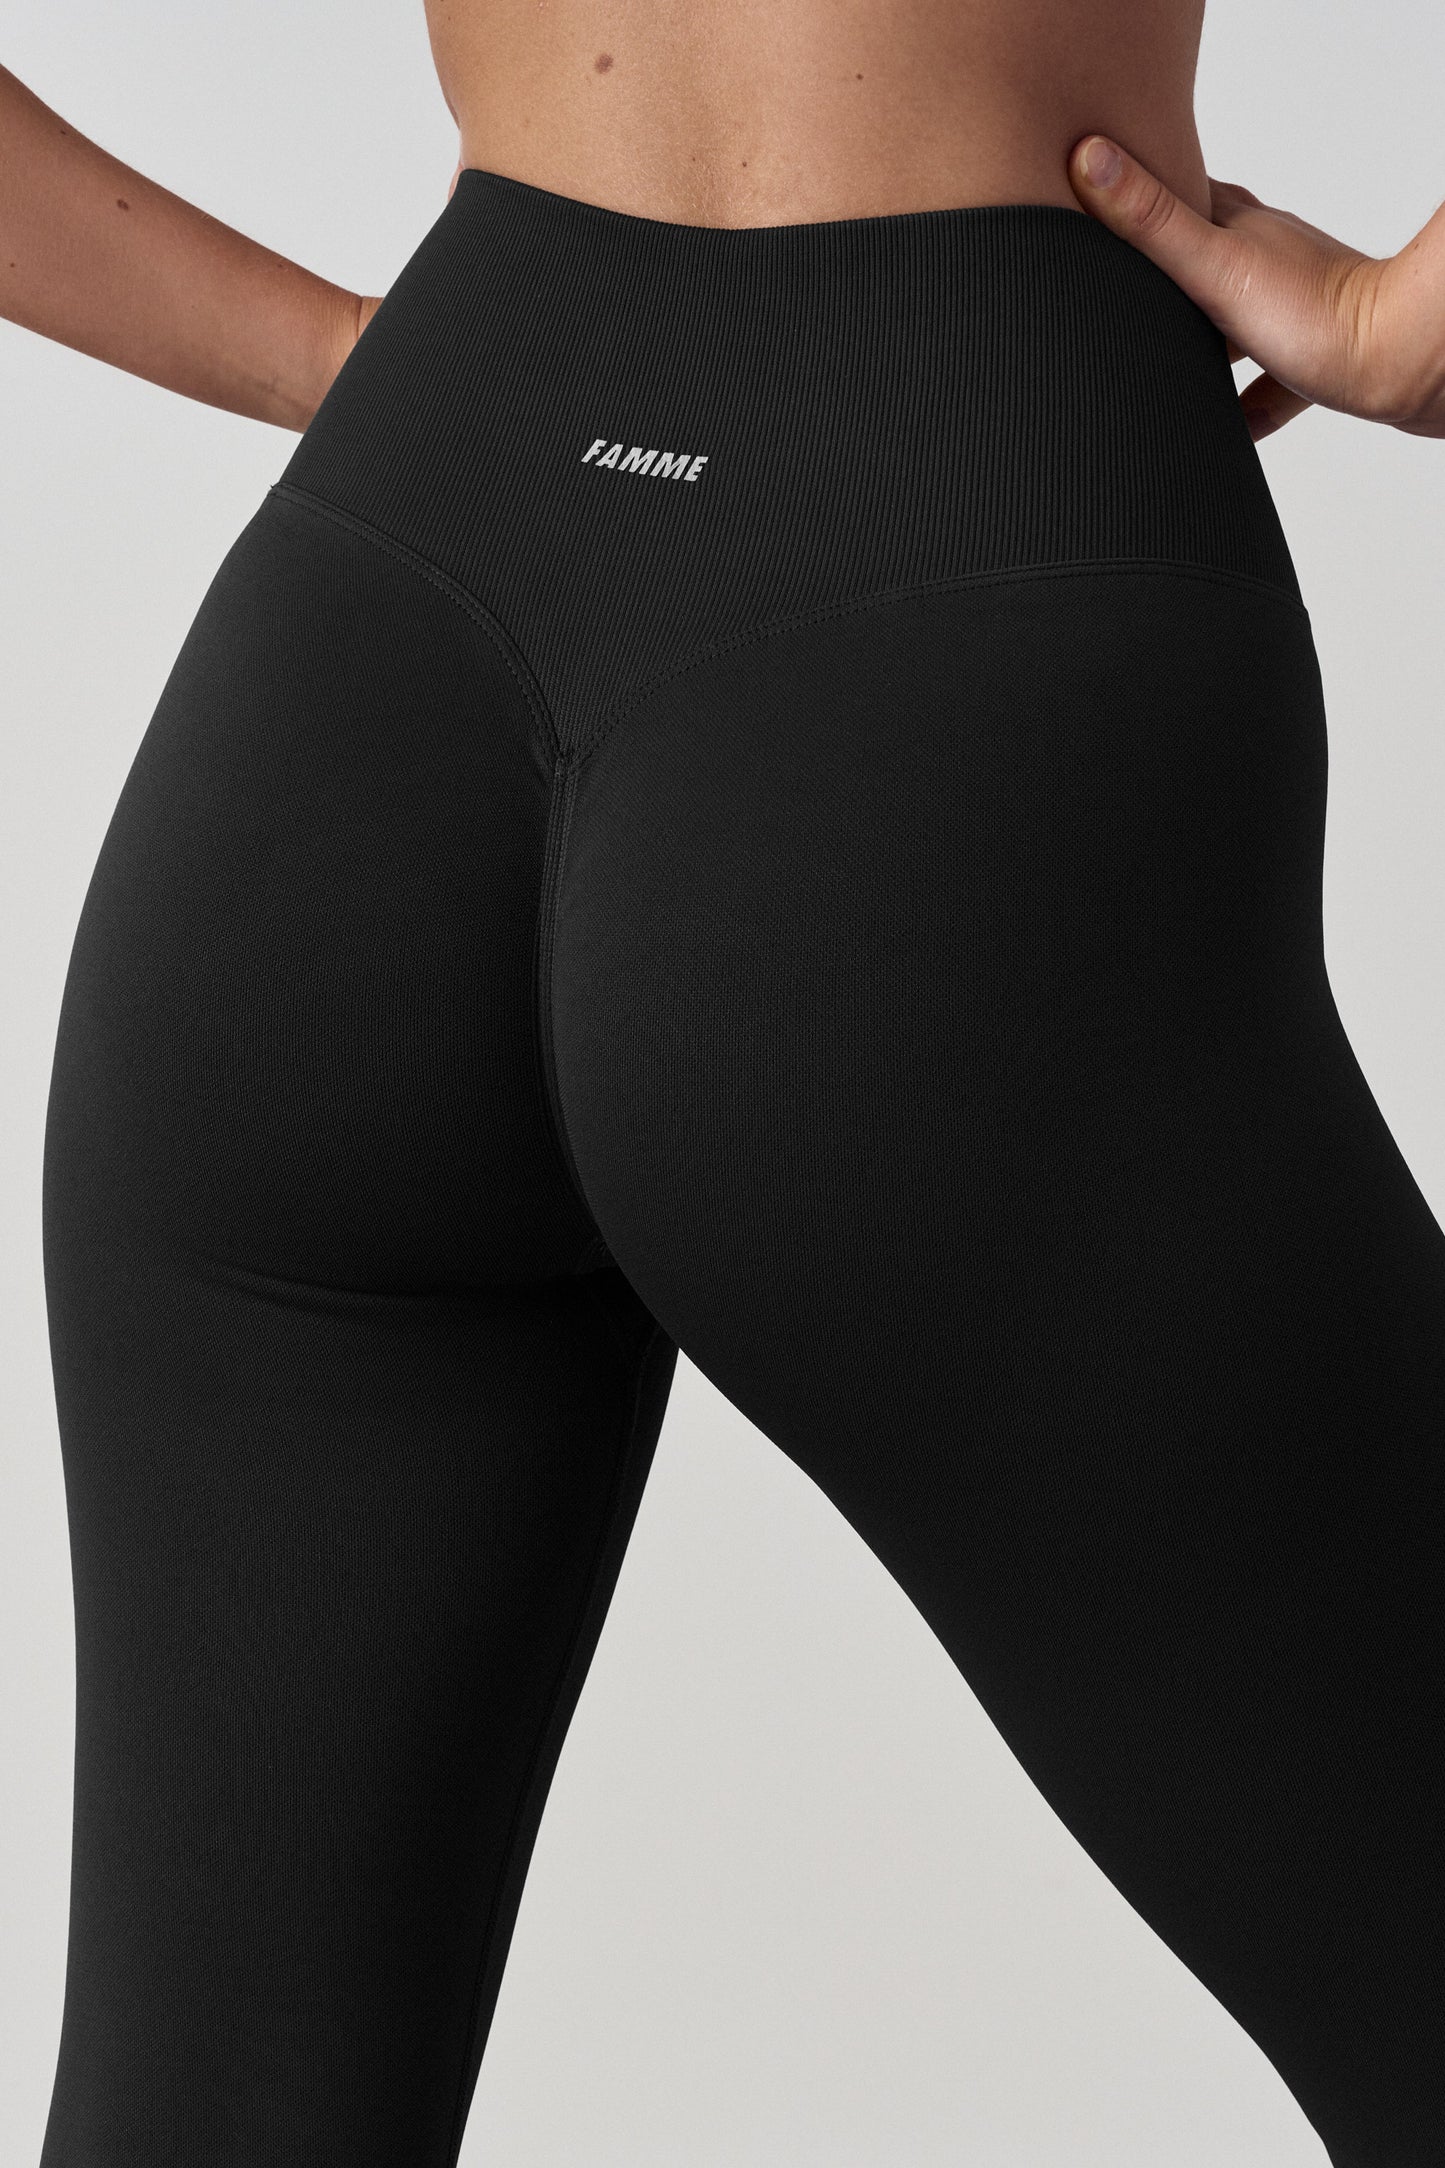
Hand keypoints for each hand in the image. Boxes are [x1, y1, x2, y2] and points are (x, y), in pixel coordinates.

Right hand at [1066, 134, 1444, 441]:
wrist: (1402, 365)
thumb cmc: (1318, 317)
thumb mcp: (1212, 265)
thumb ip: (1151, 221)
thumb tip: (1091, 158)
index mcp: (1237, 227)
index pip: (1175, 192)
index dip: (1136, 193)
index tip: (1095, 197)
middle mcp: (1265, 259)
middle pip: (1199, 257)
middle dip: (1159, 277)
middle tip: (1119, 292)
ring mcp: (1290, 309)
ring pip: (1231, 322)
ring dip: (1198, 342)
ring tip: (1160, 364)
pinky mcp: (1313, 361)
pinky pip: (1269, 386)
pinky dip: (1244, 403)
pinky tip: (1225, 426)